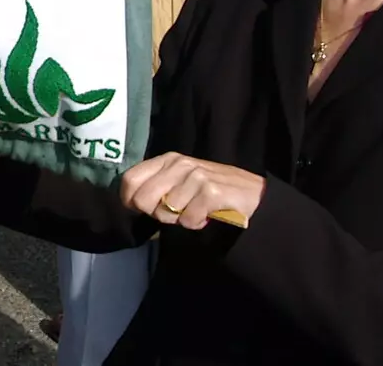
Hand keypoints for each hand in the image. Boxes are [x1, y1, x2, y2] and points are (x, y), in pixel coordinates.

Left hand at [119, 152, 265, 230]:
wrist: (253, 194)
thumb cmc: (211, 189)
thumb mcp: (181, 182)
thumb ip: (158, 187)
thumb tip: (132, 202)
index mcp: (168, 159)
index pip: (130, 179)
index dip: (129, 200)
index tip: (140, 211)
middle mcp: (179, 164)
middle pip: (143, 198)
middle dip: (155, 214)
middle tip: (174, 213)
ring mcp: (195, 176)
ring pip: (166, 211)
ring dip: (180, 219)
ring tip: (196, 211)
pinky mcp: (211, 191)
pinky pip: (188, 218)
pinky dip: (196, 223)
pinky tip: (207, 215)